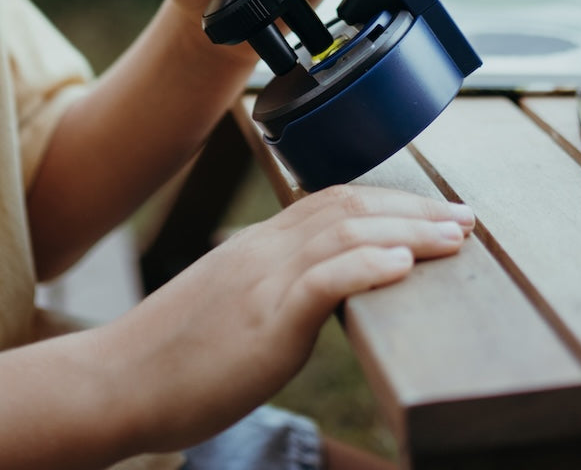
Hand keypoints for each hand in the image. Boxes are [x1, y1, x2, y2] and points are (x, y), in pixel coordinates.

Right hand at [100, 184, 473, 451]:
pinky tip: (401, 265)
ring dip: (408, 232)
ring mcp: (261, 283)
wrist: (116, 381)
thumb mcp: (227, 307)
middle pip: (348, 207)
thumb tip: (315, 292)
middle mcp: (262, 253)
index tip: (432, 210)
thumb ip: (271, 289)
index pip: (330, 201)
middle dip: (413, 209)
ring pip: (343, 234)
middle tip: (464, 216)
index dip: (388, 200)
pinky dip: (366, 266)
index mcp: (256, 248)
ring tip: (454, 238)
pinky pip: (321, 282)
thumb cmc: (171, 357)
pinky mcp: (262, 323)